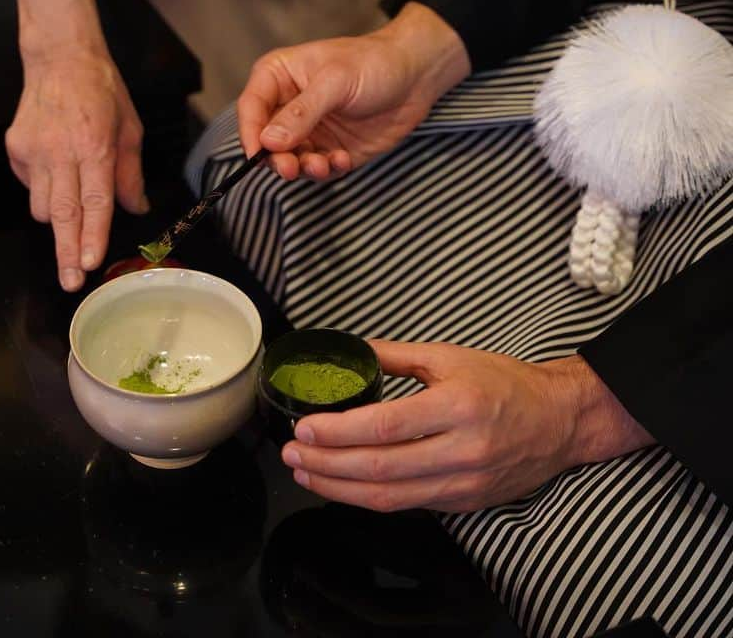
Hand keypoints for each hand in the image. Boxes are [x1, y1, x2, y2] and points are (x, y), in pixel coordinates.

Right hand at [6, 49, 146, 291]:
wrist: (59, 57)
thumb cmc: (100, 90)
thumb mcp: (130, 128)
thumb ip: (131, 174)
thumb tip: (135, 208)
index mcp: (95, 147)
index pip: (94, 201)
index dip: (91, 235)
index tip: (89, 263)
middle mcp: (61, 152)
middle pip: (62, 215)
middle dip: (66, 252)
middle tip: (69, 281)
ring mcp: (33, 151)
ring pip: (42, 207)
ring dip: (58, 217)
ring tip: (71, 199)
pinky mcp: (15, 149)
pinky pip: (30, 187)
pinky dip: (44, 190)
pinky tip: (55, 168)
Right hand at [237, 2, 469, 180]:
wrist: (417, 75)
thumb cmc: (374, 62)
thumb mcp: (335, 81)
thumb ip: (301, 113)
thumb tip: (268, 141)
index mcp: (279, 77)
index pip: (251, 109)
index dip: (250, 133)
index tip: (258, 154)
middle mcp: (287, 106)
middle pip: (265, 141)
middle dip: (277, 158)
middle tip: (291, 168)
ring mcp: (308, 130)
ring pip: (289, 159)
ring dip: (302, 168)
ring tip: (322, 165)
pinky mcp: (329, 149)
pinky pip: (317, 168)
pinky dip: (326, 170)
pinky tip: (341, 160)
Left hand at [281, 340, 653, 512]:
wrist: (562, 421)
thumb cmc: (505, 383)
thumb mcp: (449, 356)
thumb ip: (394, 355)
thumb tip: (346, 349)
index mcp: (457, 406)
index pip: (385, 427)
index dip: (338, 432)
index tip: (304, 428)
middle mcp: (461, 450)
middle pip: (380, 468)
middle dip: (326, 464)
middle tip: (291, 454)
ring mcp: (464, 483)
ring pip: (389, 496)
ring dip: (339, 488)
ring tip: (304, 473)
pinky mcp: (465, 503)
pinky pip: (408, 505)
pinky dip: (368, 497)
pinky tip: (341, 486)